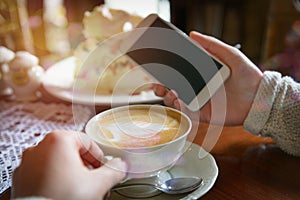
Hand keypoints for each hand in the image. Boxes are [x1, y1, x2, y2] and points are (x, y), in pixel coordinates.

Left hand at [12, 130, 126, 199]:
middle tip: (93, 182)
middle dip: (86, 168)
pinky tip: (63, 193)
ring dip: (71, 174)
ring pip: (57, 163)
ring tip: (79, 191)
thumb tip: (120, 166)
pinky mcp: (20, 179)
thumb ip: (113, 170)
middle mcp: (39, 147)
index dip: (99, 157)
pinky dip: (55, 181)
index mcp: (58, 140)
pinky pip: (43, 174)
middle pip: (72, 153)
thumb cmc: (63, 198)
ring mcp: (27, 163)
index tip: (103, 169)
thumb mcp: (97, 184)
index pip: (87, 142)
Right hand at [155, 31, 262, 125]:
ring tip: (171, 93)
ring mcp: (199, 102)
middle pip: (173, 88)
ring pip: (176, 102)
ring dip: (168, 98)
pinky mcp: (203, 115)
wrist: (259, 99)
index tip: (157, 70)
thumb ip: (213, 45)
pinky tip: (179, 102)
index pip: (179, 73)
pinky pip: (187, 114)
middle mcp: (198, 88)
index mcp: (202, 74)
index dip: (166, 72)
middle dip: (161, 87)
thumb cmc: (248, 76)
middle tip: (158, 85)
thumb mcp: (231, 56)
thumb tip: (193, 34)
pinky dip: (179, 109)